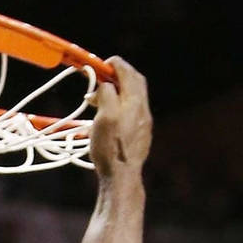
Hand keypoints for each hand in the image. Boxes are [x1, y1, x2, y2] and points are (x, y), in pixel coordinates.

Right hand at [90, 57, 151, 178]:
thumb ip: (106, 93)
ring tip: (98, 101)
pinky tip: (108, 118)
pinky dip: (120, 107)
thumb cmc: (111, 148)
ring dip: (117, 93)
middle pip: (134, 82)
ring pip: (132, 98)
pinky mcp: (141, 136)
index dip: (111, 65)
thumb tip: (105, 84)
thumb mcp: (104, 115)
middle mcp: (143, 109)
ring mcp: (144, 123)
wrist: (122, 178)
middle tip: (101, 78)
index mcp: (135, 100)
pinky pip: (131, 113)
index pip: (126, 71)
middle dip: (117, 75)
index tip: (98, 65)